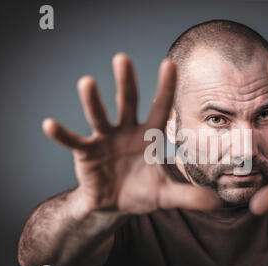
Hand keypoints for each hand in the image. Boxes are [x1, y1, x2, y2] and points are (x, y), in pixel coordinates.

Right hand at [42, 54, 220, 213]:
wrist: (115, 205)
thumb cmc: (142, 192)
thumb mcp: (166, 196)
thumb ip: (189, 197)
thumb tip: (218, 203)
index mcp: (149, 136)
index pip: (160, 108)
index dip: (165, 88)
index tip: (170, 63)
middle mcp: (126, 131)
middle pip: (127, 102)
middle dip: (125, 81)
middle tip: (122, 58)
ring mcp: (105, 139)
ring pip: (99, 116)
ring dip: (93, 101)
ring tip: (87, 82)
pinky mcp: (86, 152)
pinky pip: (73, 141)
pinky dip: (62, 134)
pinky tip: (49, 125)